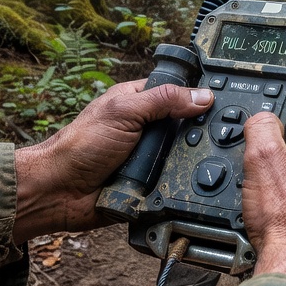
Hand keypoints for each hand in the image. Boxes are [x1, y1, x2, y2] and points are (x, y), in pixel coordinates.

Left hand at [12, 81, 213, 244]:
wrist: (59, 192)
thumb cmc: (81, 146)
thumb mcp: (124, 111)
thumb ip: (162, 100)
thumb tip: (203, 96)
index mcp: (138, 102)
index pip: (178, 93)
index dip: (198, 97)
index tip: (225, 103)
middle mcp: (145, 129)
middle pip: (186, 128)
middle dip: (197, 135)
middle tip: (220, 137)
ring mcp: (148, 158)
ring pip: (183, 158)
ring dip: (188, 163)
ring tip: (207, 165)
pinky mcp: (149, 184)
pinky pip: (174, 184)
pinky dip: (179, 185)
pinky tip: (192, 186)